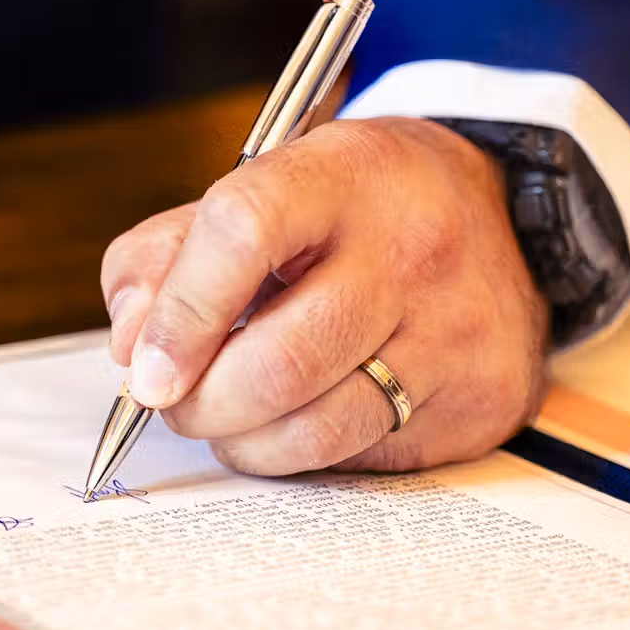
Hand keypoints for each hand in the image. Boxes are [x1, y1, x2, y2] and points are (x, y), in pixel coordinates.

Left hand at [101, 117, 548, 474]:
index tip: (145, 371)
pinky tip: (294, 423)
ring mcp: (455, 328)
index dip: (180, 313)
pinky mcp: (477, 398)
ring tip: (228, 420)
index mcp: (345, 174)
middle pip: (279, 360)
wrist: (499, 219)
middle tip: (177, 403)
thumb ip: (168, 253)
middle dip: (201, 404)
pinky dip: (302, 456)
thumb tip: (130, 344)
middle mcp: (412, 248)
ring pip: (316, 427)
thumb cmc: (354, 211)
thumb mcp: (262, 189)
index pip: (245, 232)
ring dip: (243, 443)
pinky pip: (361, 456)